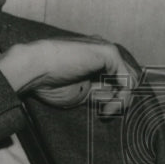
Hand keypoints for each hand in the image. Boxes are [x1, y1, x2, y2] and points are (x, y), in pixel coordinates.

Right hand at [0, 37, 138, 114]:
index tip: (104, 113)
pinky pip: (127, 79)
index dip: (116, 98)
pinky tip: (108, 106)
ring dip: (122, 100)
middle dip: (121, 99)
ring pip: (130, 79)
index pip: (119, 79)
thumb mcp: (81, 93)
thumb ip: (99, 93)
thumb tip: (118, 101)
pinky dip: (121, 97)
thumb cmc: (49, 82)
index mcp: (95, 59)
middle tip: (106, 113)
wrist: (34, 67)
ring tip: (107, 111)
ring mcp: (107, 50)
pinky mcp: (109, 53)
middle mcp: (103, 52)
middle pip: (127, 78)